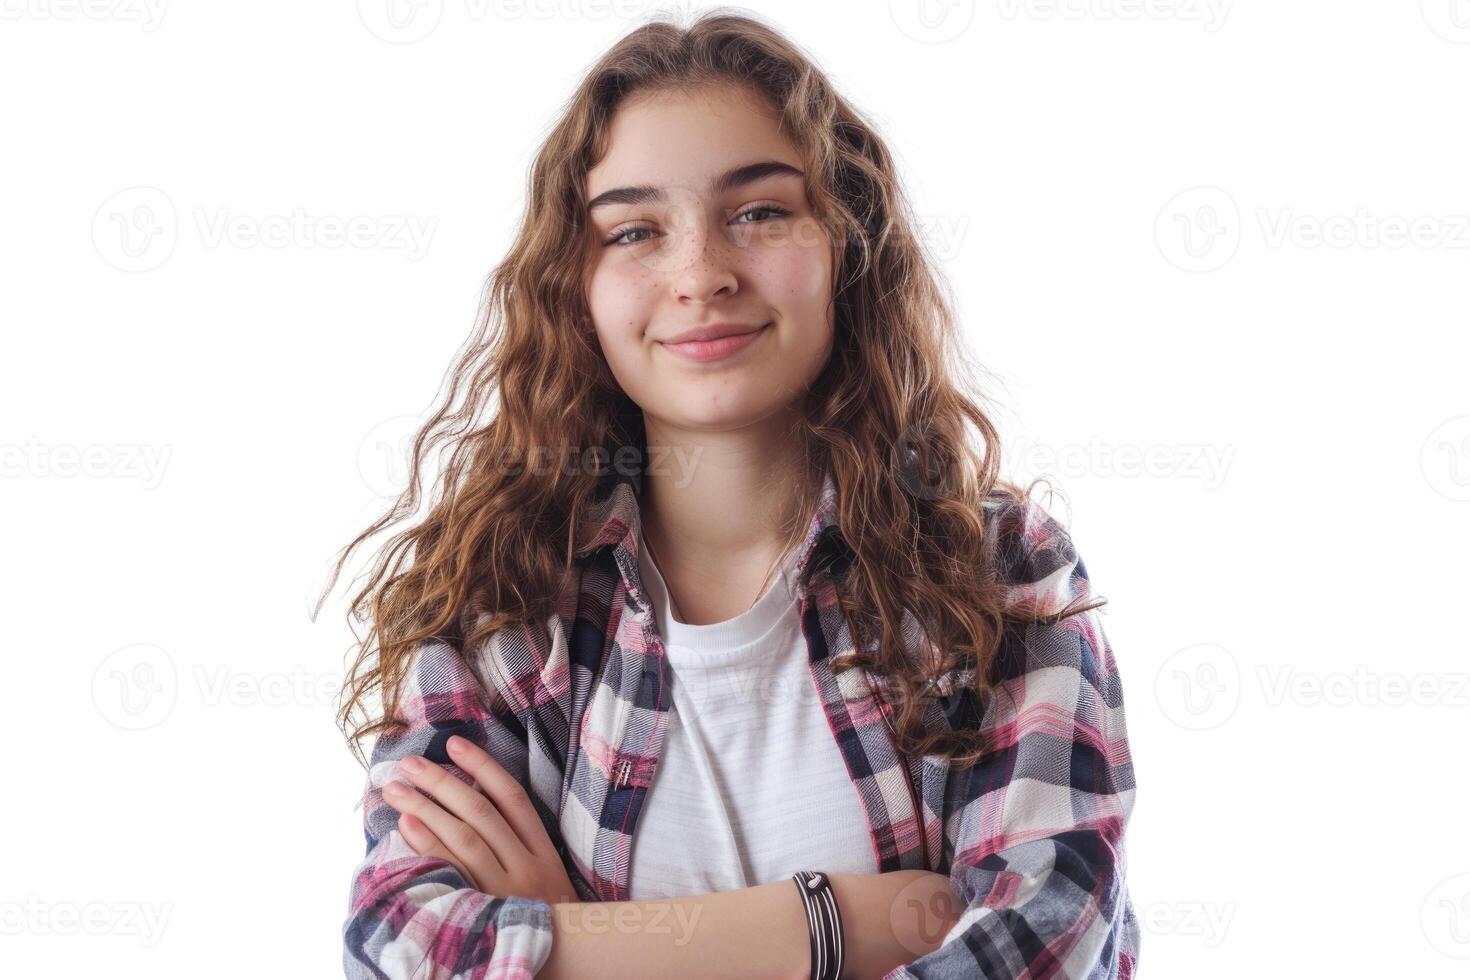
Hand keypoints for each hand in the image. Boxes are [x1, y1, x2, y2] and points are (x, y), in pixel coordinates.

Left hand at [381, 733, 577, 906]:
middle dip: (443, 783)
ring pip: (463, 838)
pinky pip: (451, 872)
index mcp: (543, 852)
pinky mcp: (482, 911)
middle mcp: (526, 867)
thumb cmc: (543, 919)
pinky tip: (406, 826)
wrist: (561, 964)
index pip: (512, 798)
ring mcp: (503, 890)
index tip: (454, 743)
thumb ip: (517, 843)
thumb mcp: (544, 878)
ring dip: (426, 808)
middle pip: (481, 813)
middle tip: (410, 763)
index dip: (483, 767)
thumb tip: (469, 800)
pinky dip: (427, 845)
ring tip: (396, 789)